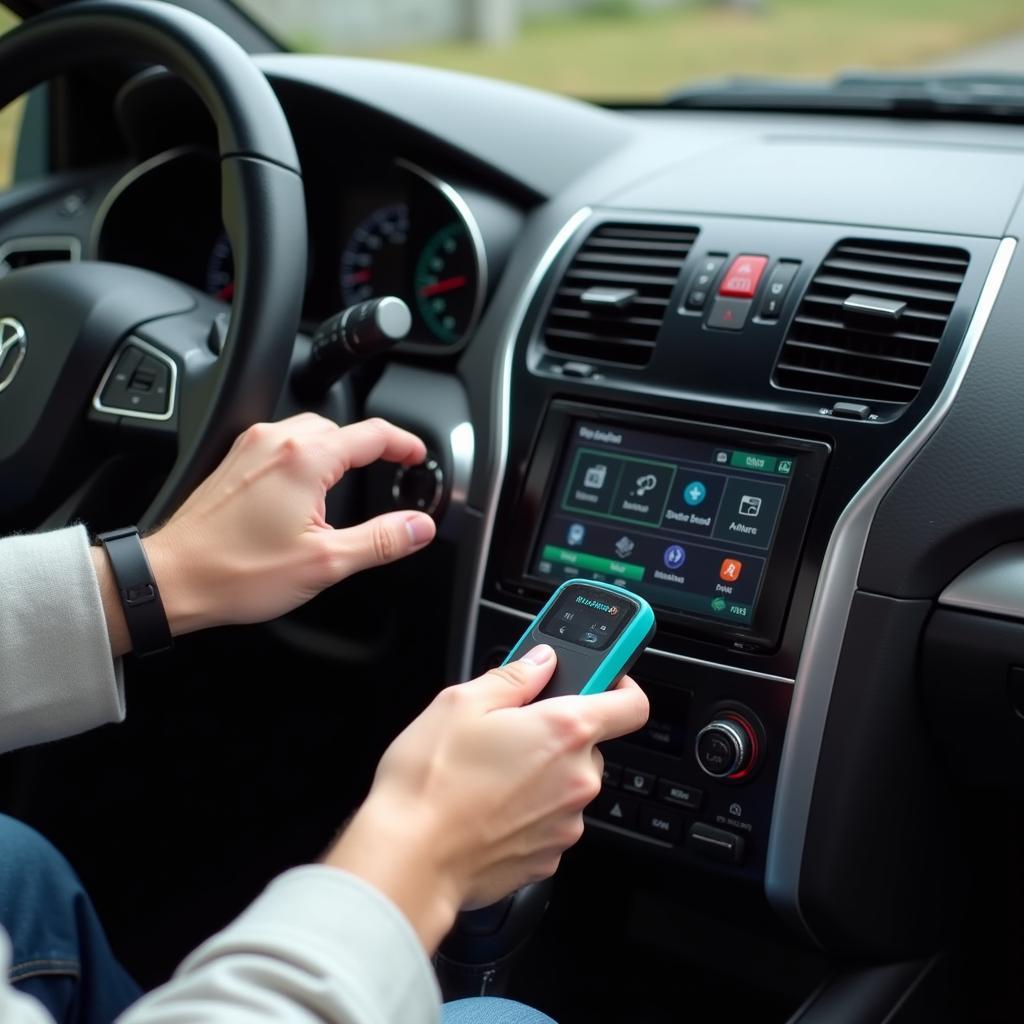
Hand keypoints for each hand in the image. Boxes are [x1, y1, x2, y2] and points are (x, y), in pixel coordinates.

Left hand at [94, 415, 435, 653]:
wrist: (172, 579)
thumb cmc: (236, 572)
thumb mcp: (325, 563)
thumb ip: (381, 540)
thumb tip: (418, 526)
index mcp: (305, 459)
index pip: (373, 435)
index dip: (405, 444)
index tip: (418, 456)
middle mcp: (276, 442)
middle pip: (341, 429)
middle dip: (370, 448)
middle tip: (391, 470)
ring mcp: (250, 449)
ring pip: (309, 432)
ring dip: (337, 450)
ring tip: (351, 481)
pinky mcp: (234, 462)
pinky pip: (282, 444)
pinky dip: (306, 457)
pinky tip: (307, 490)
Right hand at [324, 645, 648, 950]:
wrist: (409, 859)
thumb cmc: (431, 781)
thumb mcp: (461, 703)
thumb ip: (514, 676)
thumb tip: (540, 662)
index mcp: (565, 731)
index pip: (631, 705)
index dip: (620, 687)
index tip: (602, 681)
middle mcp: (577, 780)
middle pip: (589, 746)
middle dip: (556, 735)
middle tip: (509, 732)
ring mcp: (566, 824)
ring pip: (566, 785)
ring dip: (541, 775)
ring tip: (488, 774)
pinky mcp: (548, 859)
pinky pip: (548, 822)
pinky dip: (528, 812)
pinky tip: (486, 807)